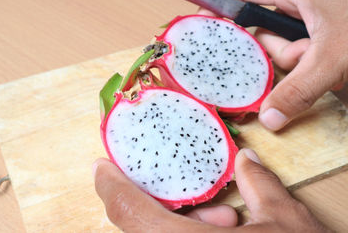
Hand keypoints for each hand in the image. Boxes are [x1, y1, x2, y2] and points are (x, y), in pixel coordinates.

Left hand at [93, 149, 328, 231]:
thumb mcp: (284, 221)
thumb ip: (260, 184)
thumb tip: (246, 160)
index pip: (129, 214)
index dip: (110, 186)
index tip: (101, 166)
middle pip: (141, 228)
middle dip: (162, 206)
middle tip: (187, 194)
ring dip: (181, 227)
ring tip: (221, 219)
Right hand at [199, 0, 347, 130]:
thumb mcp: (335, 56)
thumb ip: (300, 88)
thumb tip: (269, 117)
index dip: (214, 8)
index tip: (201, 32)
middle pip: (260, 26)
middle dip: (271, 52)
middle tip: (283, 64)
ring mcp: (313, 11)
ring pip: (285, 41)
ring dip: (298, 60)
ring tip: (324, 62)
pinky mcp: (325, 24)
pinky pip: (304, 46)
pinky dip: (312, 61)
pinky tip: (332, 66)